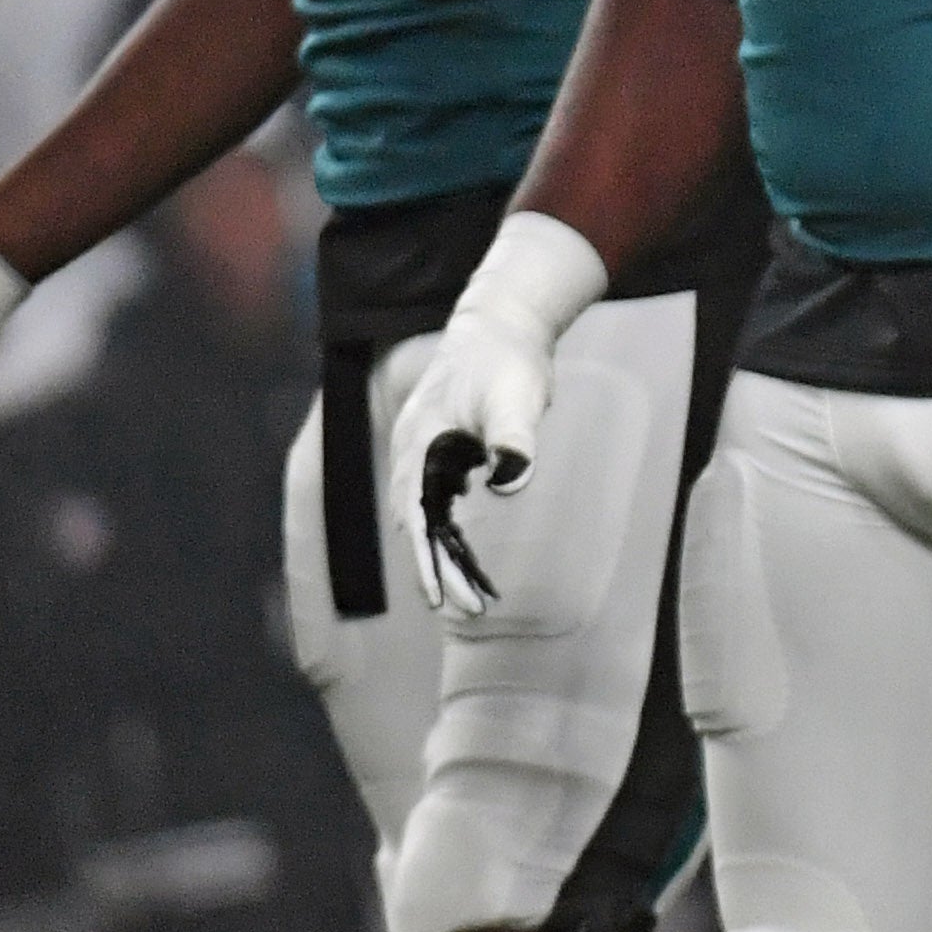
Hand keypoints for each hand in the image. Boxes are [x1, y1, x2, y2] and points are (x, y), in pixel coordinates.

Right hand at [387, 212, 604, 618]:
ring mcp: (426, 452)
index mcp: (421, 442)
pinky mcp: (444, 451)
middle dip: (440, 569)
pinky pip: (441, 502)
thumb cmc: (508, 359)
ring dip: (446, 555)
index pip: (417, 515)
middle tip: (470, 610)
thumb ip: (512, 439)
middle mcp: (415, 452)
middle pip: (420, 524)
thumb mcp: (516, 397)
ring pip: (429, 518)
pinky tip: (468, 556)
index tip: (438, 598)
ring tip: (474, 596)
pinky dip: (451, 532)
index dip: (426, 560)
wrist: (503, 322)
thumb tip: (509, 482)